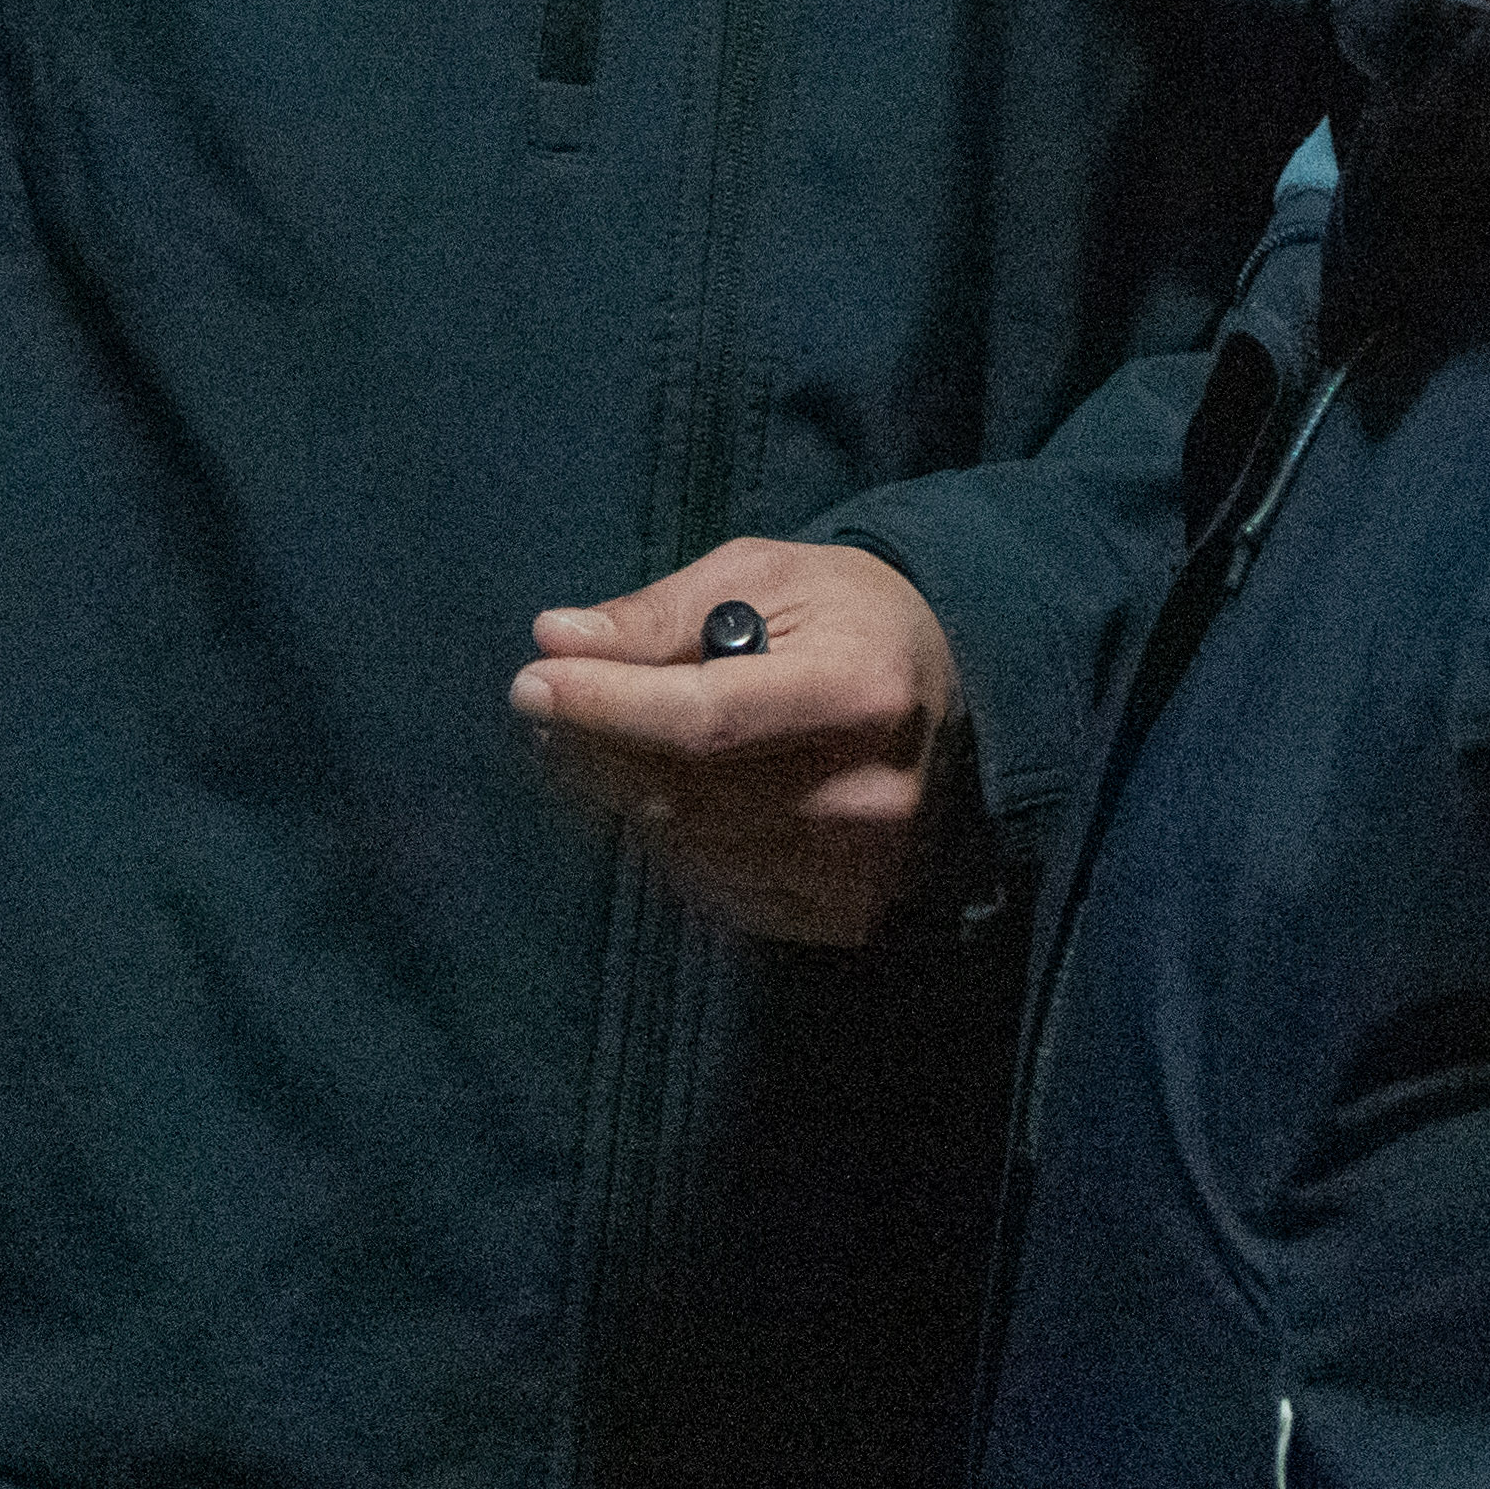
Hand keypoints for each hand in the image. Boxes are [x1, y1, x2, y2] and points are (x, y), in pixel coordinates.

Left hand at [512, 539, 967, 946]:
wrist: (957, 701)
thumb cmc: (850, 620)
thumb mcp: (767, 576)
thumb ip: (662, 614)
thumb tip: (557, 640)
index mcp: (858, 692)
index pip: (703, 720)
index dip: (606, 706)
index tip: (532, 680)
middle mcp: (864, 795)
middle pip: (681, 791)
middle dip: (595, 745)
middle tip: (553, 701)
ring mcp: (856, 868)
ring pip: (683, 845)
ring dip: (625, 793)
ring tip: (611, 740)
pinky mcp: (841, 914)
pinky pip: (711, 889)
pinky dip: (673, 841)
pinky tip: (676, 791)